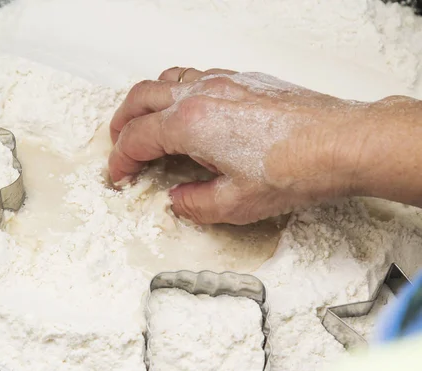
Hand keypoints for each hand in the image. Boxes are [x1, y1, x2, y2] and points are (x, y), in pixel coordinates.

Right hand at [108, 67, 420, 224]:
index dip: (120, 159)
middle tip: (118, 144)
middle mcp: (200, 94)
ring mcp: (223, 82)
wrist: (343, 142)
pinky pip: (195, 75)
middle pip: (141, 99)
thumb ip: (195, 204)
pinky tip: (187, 109)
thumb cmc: (296, 169)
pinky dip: (176, 90)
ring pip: (166, 79)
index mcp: (190, 124)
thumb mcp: (236, 203)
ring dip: (146, 101)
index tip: (118, 175)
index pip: (137, 138)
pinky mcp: (243, 80)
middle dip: (121, 122)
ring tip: (144, 122)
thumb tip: (178, 201)